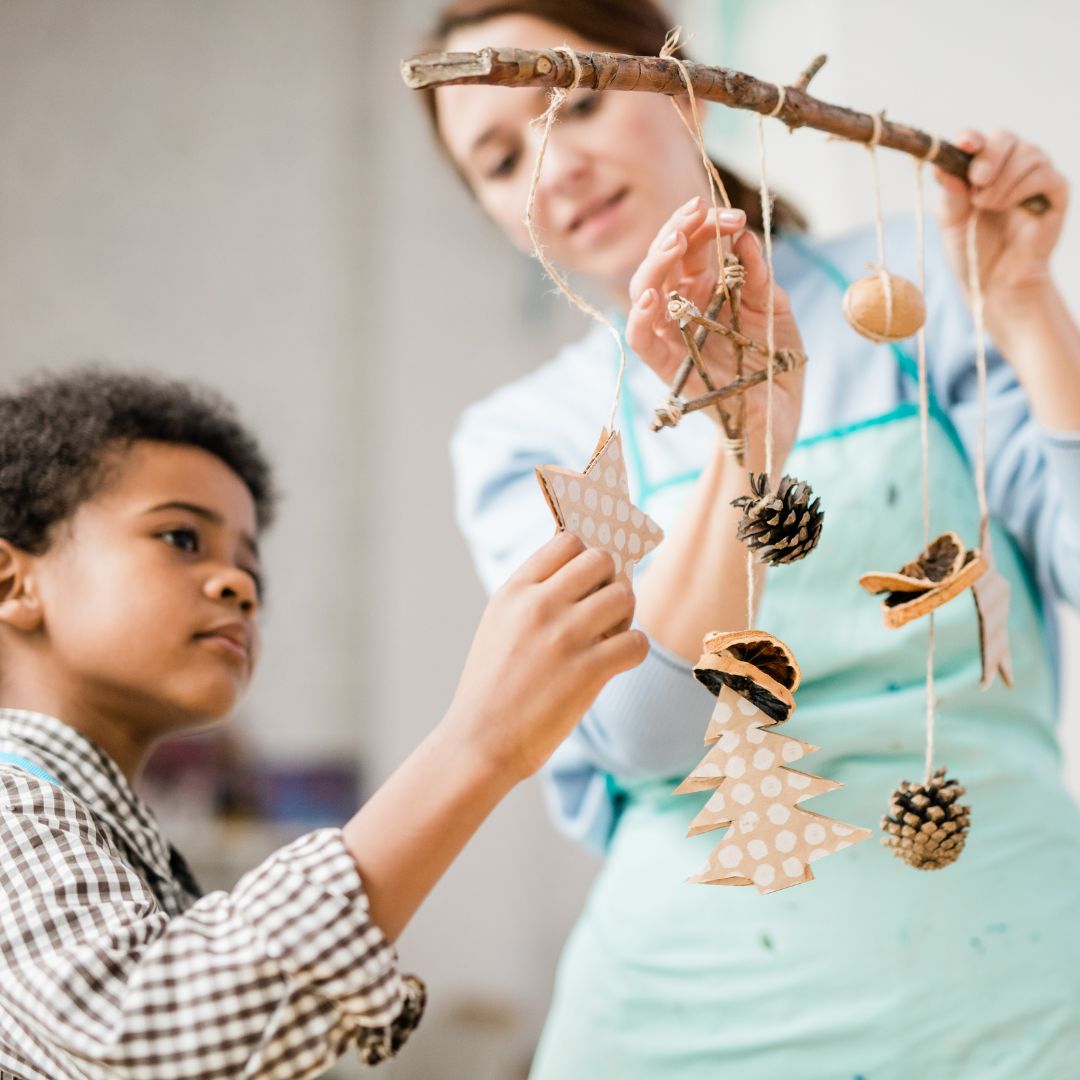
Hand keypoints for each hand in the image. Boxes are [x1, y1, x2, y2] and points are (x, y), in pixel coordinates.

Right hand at [445, 532, 646, 781]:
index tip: (586, 580)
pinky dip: (633, 651)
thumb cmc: (492, 685)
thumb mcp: (499, 625)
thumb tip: (580, 567)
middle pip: (601, 560)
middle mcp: (539, 606)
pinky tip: (616, 662)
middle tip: (602, 609)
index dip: (584, 557)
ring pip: (624, 596)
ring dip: (625, 616)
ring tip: (610, 636)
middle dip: (609, 582)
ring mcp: (565, 636)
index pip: (567, 541)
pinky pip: (636, 641)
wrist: (481, 741)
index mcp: (514, 591)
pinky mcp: (588, 671)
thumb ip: (532, 595)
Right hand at [625, 196, 805, 471]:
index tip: (731, 215)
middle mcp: (684, 307)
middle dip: (676, 231)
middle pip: (664, 261)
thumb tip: (743, 237)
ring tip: (674, 242)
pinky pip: (642, 341)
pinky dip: (639, 318)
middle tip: (696, 213)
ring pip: (645, 291)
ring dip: (654, 263)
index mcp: (707, 288)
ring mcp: (673, 335)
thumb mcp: (775, 309)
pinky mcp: (669, 367)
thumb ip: (759, 276)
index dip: (705, 224)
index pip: (693, 245)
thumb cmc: (776, 360)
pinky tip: (650, 296)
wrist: (780, 411)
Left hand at [935, 129, 1068, 309]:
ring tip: (987, 206)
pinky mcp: (1055, 192)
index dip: (971, 138)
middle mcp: (1010, 165)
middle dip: (989, 158)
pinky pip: (1045, 175)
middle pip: (1004, 138)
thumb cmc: (972, 248)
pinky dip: (1022, 187)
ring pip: (1027, 154)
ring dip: (1003, 180)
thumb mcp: (951, 221)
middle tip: (977, 183)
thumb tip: (940, 167)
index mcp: (981, 167)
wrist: (995, 280)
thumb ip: (950, 194)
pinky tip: (1007, 206)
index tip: (964, 145)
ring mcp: (1035, 175)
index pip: (978, 140)